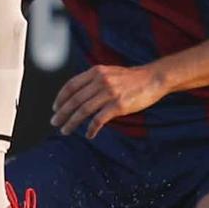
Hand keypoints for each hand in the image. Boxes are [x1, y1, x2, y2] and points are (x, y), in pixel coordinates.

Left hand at [50, 64, 168, 138]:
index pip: (71, 85)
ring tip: (65, 131)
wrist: (153, 78)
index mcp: (96, 72)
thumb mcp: (110, 72)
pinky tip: (88, 135)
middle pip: (75, 100)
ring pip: (83, 110)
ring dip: (72, 122)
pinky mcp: (118, 105)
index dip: (60, 98)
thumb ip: (94, 80)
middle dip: (62, 113)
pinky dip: (91, 129)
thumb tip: (78, 95)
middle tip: (55, 122)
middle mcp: (100, 81)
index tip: (55, 108)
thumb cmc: (131, 78)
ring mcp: (109, 93)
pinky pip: (99, 120)